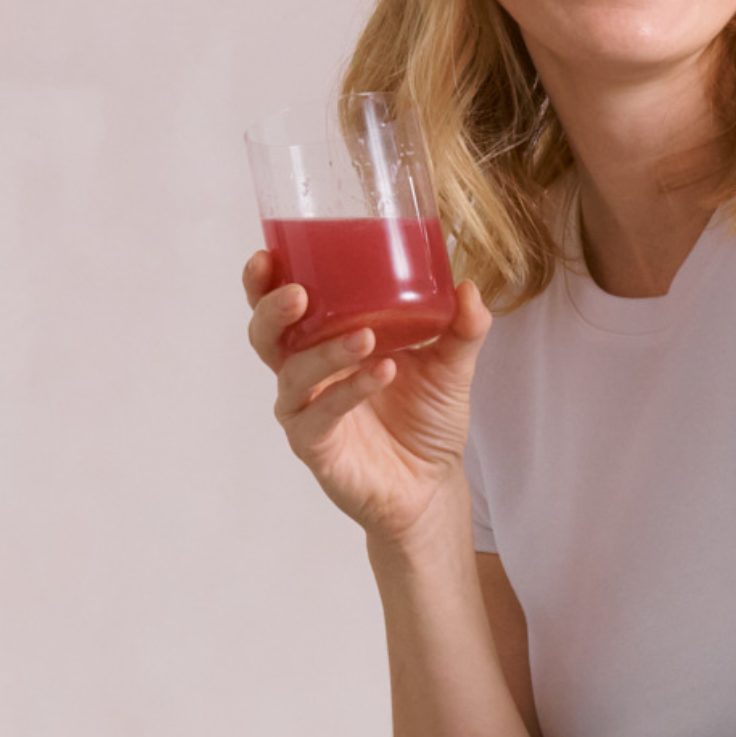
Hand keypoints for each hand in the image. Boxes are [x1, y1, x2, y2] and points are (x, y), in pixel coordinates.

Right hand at [242, 252, 494, 551]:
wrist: (433, 482)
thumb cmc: (428, 417)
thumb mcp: (452, 364)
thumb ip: (464, 327)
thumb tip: (469, 286)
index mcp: (326, 342)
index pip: (284, 307)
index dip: (266, 282)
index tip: (268, 254)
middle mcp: (308, 374)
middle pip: (268, 337)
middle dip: (272, 311)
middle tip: (298, 294)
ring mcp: (308, 410)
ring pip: (293, 373)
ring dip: (326, 351)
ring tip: (365, 336)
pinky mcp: (316, 445)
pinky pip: (321, 414)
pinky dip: (349, 390)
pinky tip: (381, 372)